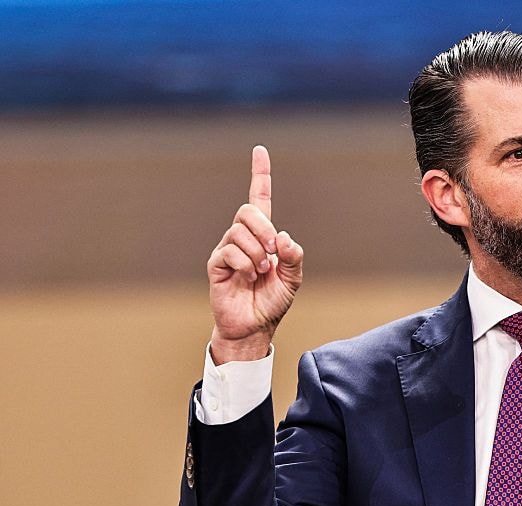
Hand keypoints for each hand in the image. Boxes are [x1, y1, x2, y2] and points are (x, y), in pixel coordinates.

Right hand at [207, 146, 303, 362]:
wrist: (254, 326)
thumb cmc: (272, 301)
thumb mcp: (292, 279)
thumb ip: (294, 257)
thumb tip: (284, 237)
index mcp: (263, 236)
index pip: (260, 199)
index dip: (260, 175)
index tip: (259, 151)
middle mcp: (242, 238)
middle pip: (247, 211)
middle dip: (264, 229)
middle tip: (273, 253)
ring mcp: (227, 249)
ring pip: (239, 232)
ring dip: (257, 253)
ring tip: (261, 272)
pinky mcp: (216, 264)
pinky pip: (230, 251)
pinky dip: (246, 264)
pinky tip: (249, 277)